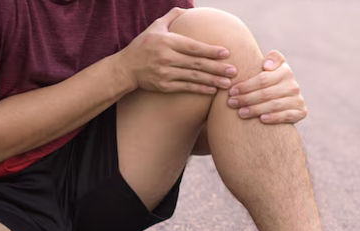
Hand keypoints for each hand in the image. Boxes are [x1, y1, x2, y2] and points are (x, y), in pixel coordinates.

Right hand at [116, 8, 237, 93]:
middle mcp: (166, 57)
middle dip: (217, 68)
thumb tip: (187, 9)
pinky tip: (212, 90)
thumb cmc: (143, 45)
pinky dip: (199, 89)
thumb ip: (172, 17)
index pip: (193, 46)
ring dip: (212, 81)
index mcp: (167, 41)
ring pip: (193, 77)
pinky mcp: (163, 86)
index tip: (226, 53)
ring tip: (227, 83)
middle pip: (196, 63)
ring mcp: (165, 73)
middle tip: (234, 71)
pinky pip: (185, 87)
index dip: (210, 50)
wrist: (125, 68)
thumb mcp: (155, 27)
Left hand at [227, 50, 306, 123]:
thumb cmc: (267, 83)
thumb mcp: (268, 68)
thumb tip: (267, 66)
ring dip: (256, 109)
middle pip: (266, 93)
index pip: (263, 79)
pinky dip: (274, 117)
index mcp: (285, 71)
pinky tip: (262, 119)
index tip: (232, 91)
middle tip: (232, 103)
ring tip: (241, 112)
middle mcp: (293, 85)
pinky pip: (287, 115)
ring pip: (274, 104)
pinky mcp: (301, 112)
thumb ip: (271, 59)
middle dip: (246, 98)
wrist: (282, 100)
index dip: (246, 85)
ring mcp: (298, 99)